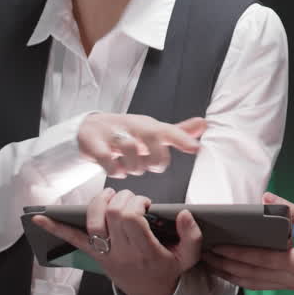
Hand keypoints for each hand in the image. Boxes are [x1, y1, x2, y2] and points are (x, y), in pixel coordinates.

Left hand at [32, 188, 202, 294]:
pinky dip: (56, 228)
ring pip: (93, 221)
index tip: (146, 204)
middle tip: (133, 200)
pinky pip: (73, 241)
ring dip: (99, 202)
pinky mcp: (96, 255)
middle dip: (121, 198)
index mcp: (146, 251)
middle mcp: (122, 253)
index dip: (136, 203)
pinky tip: (40, 218)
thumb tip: (184, 213)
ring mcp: (106, 254)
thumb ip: (192, 234)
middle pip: (111, 214)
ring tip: (111, 197)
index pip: (130, 218)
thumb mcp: (191, 256)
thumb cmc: (169, 270)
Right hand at [77, 113, 205, 177]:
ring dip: (134, 166)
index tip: (196, 149)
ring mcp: (112, 133)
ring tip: (131, 167)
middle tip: (150, 166)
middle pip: (151, 136)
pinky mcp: (94, 144)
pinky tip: (116, 169)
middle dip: (155, 158)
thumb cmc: (128, 133)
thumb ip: (178, 132)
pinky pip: (107, 159)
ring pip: (130, 148)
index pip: (168, 130)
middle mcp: (133, 126)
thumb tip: (204, 124)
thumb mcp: (153, 132)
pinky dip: (114, 169)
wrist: (89, 129)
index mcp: (149, 126)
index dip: (183, 139)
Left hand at [203, 192, 293, 291]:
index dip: (236, 252)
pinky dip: (245, 279)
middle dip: (225, 265)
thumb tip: (267, 199)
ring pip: (254, 284)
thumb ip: (293, 211)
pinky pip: (263, 284)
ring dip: (231, 274)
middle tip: (204, 254)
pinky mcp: (293, 284)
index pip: (260, 259)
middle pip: (251, 275)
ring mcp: (293, 285)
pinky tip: (232, 272)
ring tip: (212, 264)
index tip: (217, 245)